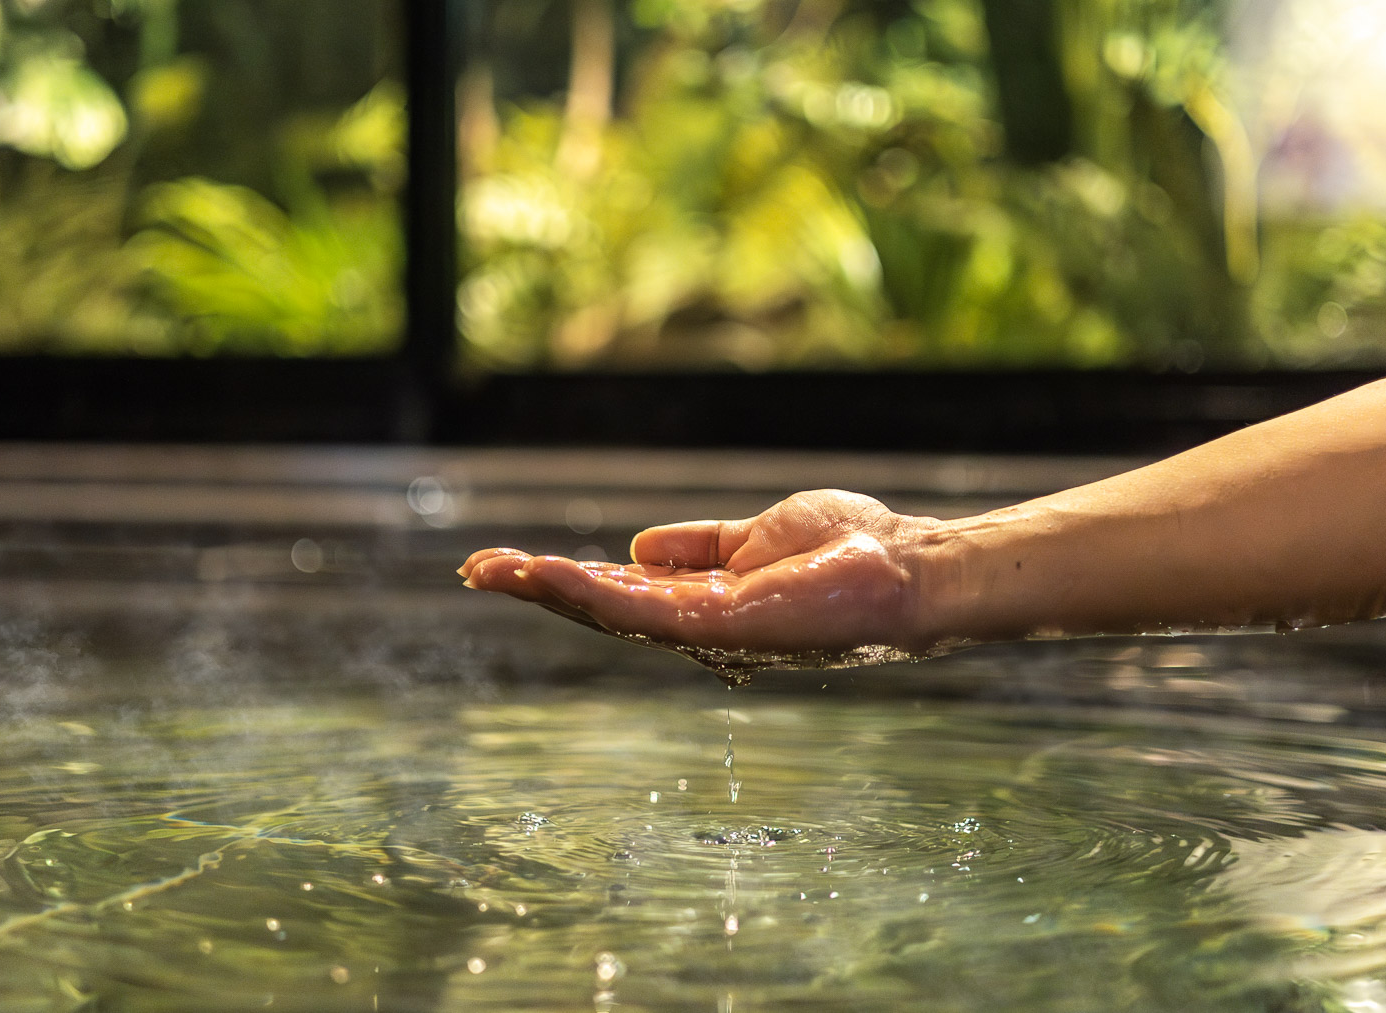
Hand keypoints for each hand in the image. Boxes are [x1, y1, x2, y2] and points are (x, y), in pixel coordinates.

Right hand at [458, 490, 944, 664]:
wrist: (908, 568)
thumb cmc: (849, 550)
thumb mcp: (756, 535)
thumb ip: (699, 544)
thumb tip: (638, 544)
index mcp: (703, 602)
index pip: (619, 590)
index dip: (564, 578)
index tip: (510, 562)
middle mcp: (698, 626)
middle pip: (601, 606)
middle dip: (537, 588)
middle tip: (476, 570)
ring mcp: (707, 630)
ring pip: (609, 611)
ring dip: (546, 589)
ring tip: (490, 570)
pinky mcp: (721, 624)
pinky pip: (643, 608)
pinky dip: (590, 590)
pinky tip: (548, 572)